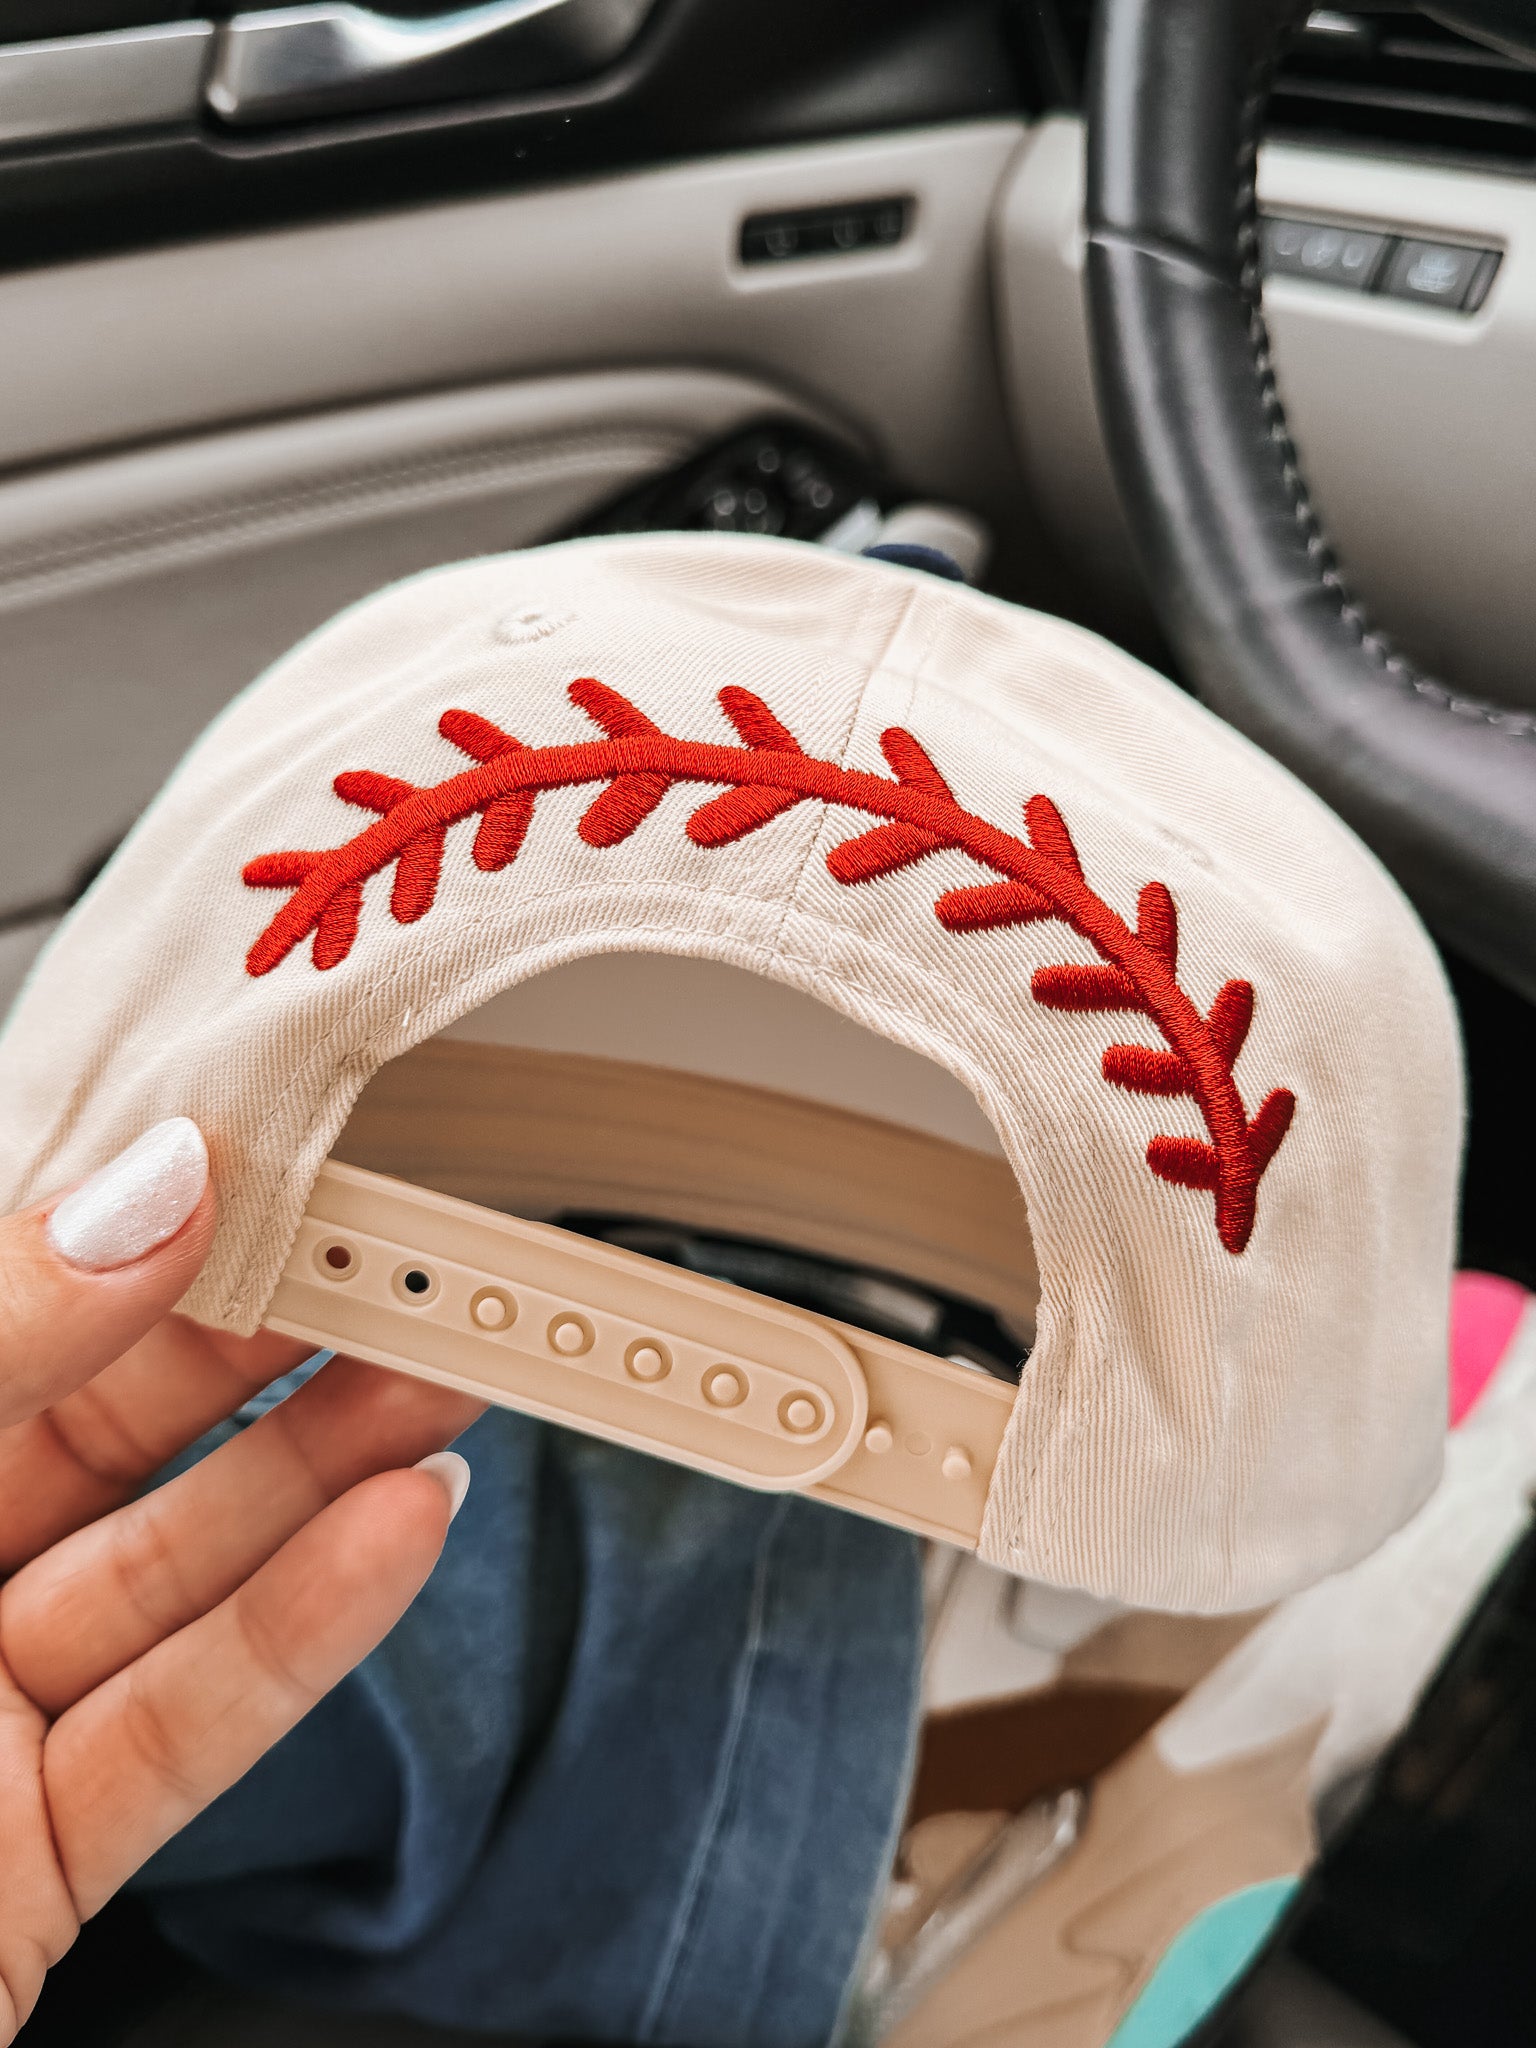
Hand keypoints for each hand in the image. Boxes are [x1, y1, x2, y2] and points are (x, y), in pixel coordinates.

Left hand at [0, 1119, 481, 2040]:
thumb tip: (137, 1200)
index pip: (3, 1320)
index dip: (139, 1244)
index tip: (269, 1183)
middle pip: (106, 1440)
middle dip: (268, 1355)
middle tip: (399, 1283)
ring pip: (169, 1575)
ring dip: (321, 1481)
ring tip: (441, 1389)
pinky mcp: (36, 1859)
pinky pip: (185, 1723)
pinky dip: (307, 1630)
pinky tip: (394, 1537)